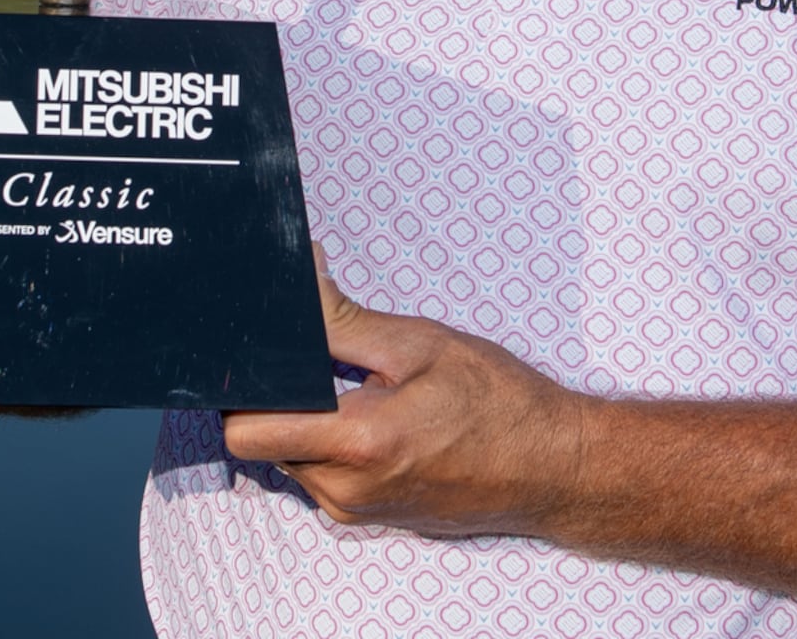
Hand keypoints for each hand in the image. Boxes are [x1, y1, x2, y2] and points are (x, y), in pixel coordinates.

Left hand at [218, 253, 591, 537]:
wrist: (554, 465)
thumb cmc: (500, 403)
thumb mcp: (419, 343)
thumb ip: (341, 318)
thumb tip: (297, 280)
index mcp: (357, 444)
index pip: (246, 429)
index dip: (242, 387)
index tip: (262, 353)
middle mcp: (346, 490)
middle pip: (261, 443)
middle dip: (275, 399)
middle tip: (319, 361)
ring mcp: (356, 511)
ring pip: (289, 460)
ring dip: (305, 421)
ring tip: (358, 387)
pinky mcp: (368, 516)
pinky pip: (320, 476)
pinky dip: (329, 443)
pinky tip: (372, 416)